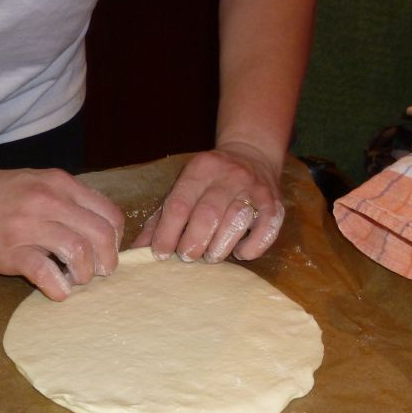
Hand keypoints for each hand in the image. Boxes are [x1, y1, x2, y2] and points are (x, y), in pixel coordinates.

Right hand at [0, 165, 123, 300]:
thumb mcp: (40, 184)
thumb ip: (70, 202)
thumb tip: (101, 233)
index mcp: (61, 185)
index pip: (110, 214)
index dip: (116, 239)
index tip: (105, 252)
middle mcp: (49, 201)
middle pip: (102, 235)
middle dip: (107, 262)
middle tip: (98, 273)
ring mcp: (28, 225)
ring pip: (79, 252)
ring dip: (84, 274)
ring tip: (74, 279)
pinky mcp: (9, 250)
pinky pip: (47, 273)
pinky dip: (60, 288)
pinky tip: (57, 290)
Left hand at [132, 143, 284, 262]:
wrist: (253, 155)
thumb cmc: (210, 182)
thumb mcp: (183, 189)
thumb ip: (160, 219)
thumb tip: (137, 251)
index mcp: (200, 170)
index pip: (179, 204)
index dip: (167, 233)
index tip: (161, 254)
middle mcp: (228, 176)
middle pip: (207, 214)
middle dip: (194, 242)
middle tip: (188, 257)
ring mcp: (254, 189)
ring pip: (236, 221)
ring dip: (221, 246)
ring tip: (211, 256)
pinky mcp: (274, 204)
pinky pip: (267, 229)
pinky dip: (253, 246)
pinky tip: (240, 252)